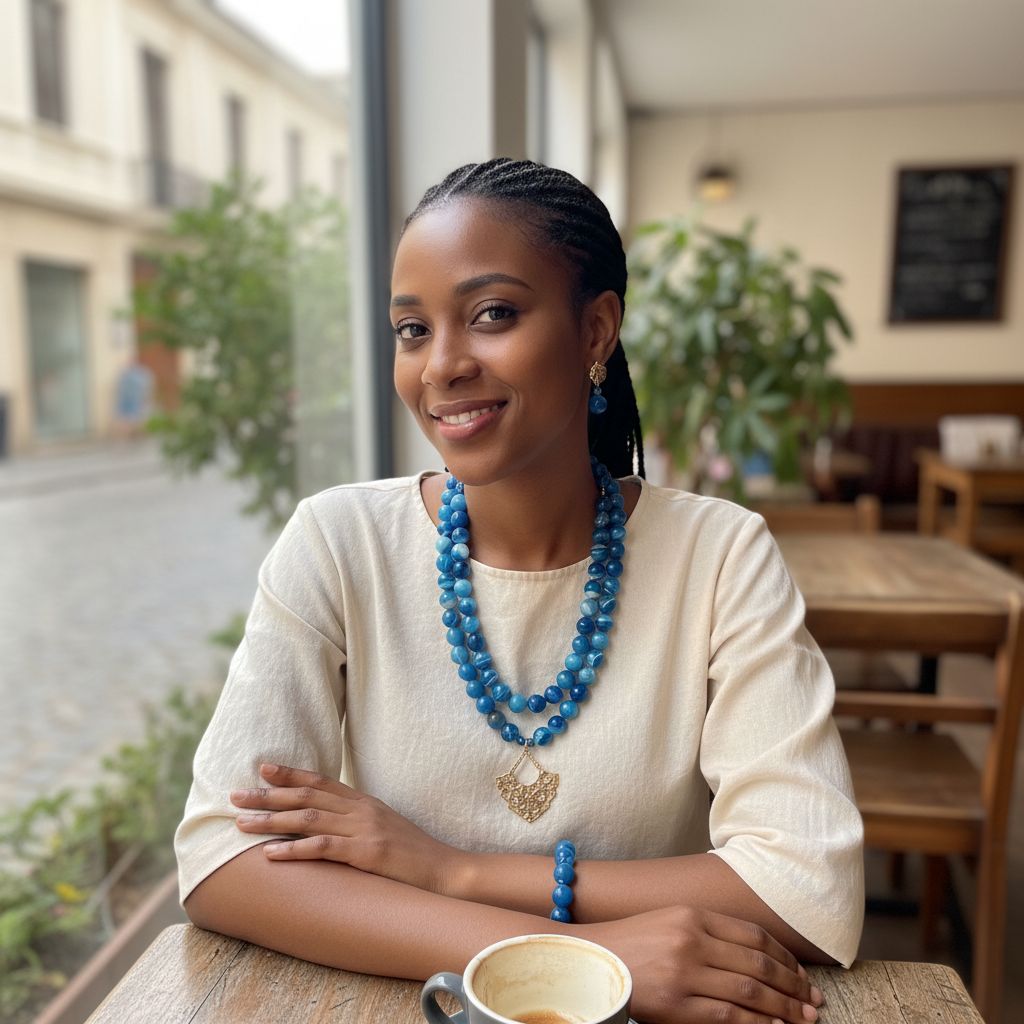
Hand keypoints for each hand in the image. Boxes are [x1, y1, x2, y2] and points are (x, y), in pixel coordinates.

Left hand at [230, 763, 457, 894]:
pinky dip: (293, 850)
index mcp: (364, 801)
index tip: (262, 768)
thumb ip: (356, 821)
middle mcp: (360, 809)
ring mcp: (363, 829)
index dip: (290, 773)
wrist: (443, 870)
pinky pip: (322, 848)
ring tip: (242, 824)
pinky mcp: (366, 853)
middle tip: (236, 796)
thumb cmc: (412, 854)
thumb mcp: (383, 828)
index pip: (320, 781)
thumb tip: (326, 822)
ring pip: (308, 818)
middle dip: (268, 795)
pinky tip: (271, 853)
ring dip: (271, 820)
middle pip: (307, 795)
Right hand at [586, 905, 823, 1023]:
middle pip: (757, 963)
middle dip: (792, 984)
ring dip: (783, 1007)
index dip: (784, 957)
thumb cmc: (634, 943)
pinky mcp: (676, 1004)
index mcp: (693, 915)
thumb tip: (757, 955)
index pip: (752, 936)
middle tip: (814, 1001)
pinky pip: (727, 1015)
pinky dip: (756, 1023)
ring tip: (805, 1019)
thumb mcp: (672, 922)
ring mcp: (684, 972)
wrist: (593, 960)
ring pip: (749, 990)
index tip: (802, 974)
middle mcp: (692, 940)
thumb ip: (709, 931)